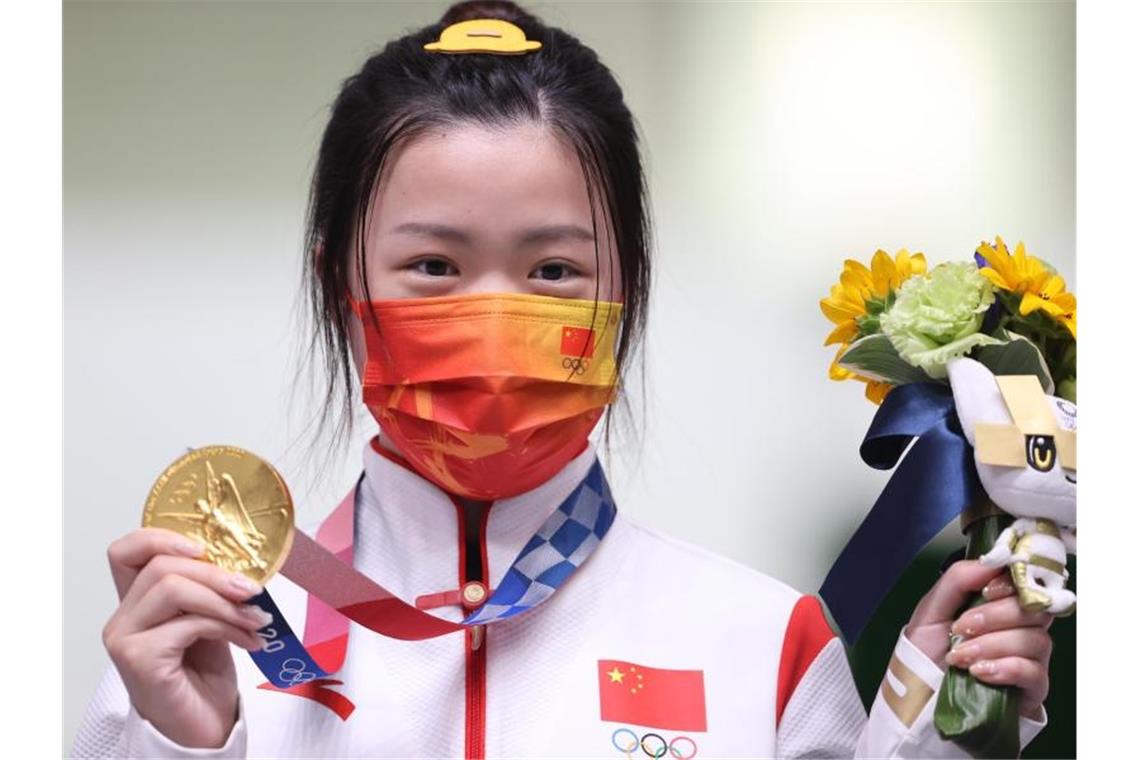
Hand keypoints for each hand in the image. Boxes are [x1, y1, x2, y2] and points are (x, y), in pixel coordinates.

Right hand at [102, 528, 270, 747]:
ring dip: (225, 602)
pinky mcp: (138, 659)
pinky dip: (226, 626)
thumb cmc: (204, 678)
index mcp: (137, 603)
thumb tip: (240, 560)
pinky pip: (188, 623)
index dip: (161, 537)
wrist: (203, 730)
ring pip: (173, 589)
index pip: (127, 551)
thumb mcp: (210, 621)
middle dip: (216, 573)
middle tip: (253, 591)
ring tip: (257, 620)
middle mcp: (123, 618)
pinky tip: (248, 641)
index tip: (206, 547)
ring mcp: (125, 639)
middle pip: (161, 566)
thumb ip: (209, 591)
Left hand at [905, 559, 1052, 719]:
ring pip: (1035, 640)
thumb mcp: (932, 609)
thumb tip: (991, 562)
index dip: (1013, 583)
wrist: (920, 695)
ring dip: (992, 645)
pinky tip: (979, 672)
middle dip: (995, 616)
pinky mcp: (1032, 689)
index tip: (987, 591)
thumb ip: (958, 579)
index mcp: (999, 604)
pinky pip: (1035, 672)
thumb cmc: (927, 651)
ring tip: (960, 657)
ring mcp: (1029, 658)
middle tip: (961, 628)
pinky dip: (1006, 668)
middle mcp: (1019, 628)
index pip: (1027, 583)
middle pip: (1035, 610)